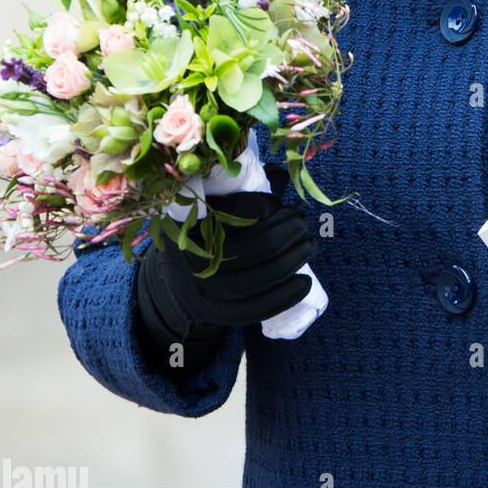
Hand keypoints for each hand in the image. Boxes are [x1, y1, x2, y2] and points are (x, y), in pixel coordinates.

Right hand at [137, 163, 316, 372]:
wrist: (178, 285)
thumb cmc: (203, 238)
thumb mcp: (207, 212)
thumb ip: (238, 194)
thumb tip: (278, 173)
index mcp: (189, 227)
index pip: (230, 214)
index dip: (260, 207)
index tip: (278, 203)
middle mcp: (194, 261)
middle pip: (255, 246)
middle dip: (287, 232)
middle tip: (302, 222)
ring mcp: (206, 292)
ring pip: (260, 277)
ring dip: (293, 260)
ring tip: (309, 246)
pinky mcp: (219, 314)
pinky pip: (257, 308)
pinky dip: (285, 296)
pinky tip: (305, 283)